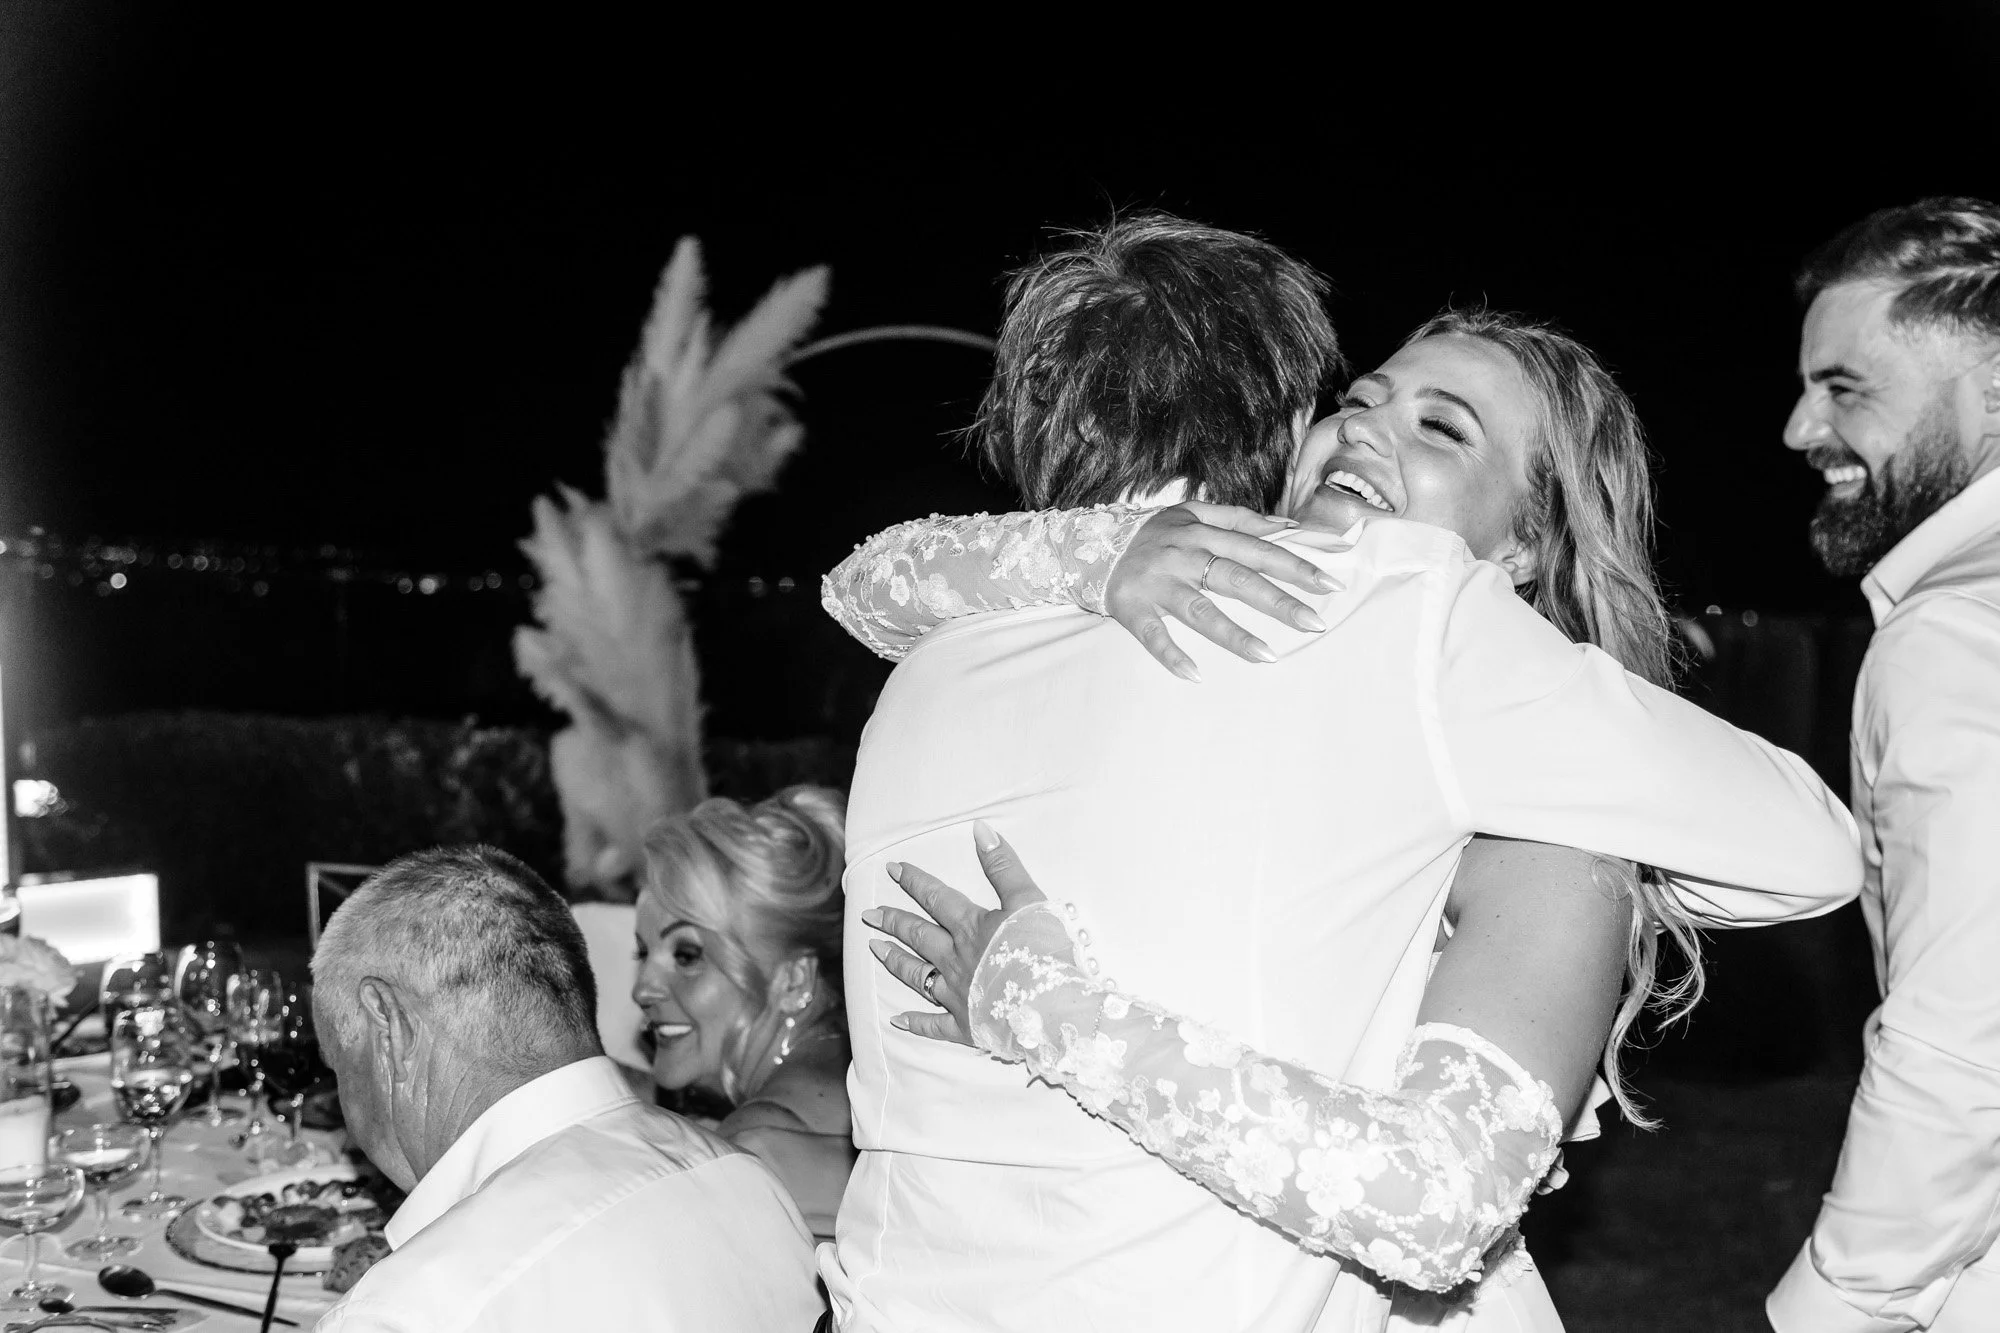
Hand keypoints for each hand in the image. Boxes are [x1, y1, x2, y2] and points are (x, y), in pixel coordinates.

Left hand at [863, 821, 1048, 1044]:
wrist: (1051, 1004)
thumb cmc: (1044, 950)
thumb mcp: (1028, 898)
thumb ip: (1003, 865)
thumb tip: (980, 829)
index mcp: (970, 927)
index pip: (936, 898)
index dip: (914, 881)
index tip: (891, 869)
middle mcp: (955, 959)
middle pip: (918, 935)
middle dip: (892, 922)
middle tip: (867, 915)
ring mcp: (957, 994)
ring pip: (918, 975)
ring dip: (895, 961)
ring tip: (874, 950)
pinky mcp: (965, 1025)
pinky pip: (933, 1024)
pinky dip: (915, 1022)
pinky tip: (897, 1021)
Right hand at [1105, 502, 1342, 681]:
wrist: (1089, 546)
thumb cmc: (1154, 535)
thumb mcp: (1193, 515)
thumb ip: (1240, 520)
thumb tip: (1290, 527)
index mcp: (1202, 533)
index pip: (1257, 549)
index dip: (1294, 565)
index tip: (1329, 584)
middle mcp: (1183, 556)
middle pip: (1237, 579)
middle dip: (1278, 601)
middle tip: (1314, 623)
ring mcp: (1158, 584)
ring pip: (1200, 610)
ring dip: (1234, 635)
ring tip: (1267, 657)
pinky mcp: (1132, 609)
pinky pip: (1153, 636)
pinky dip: (1172, 656)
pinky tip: (1194, 676)